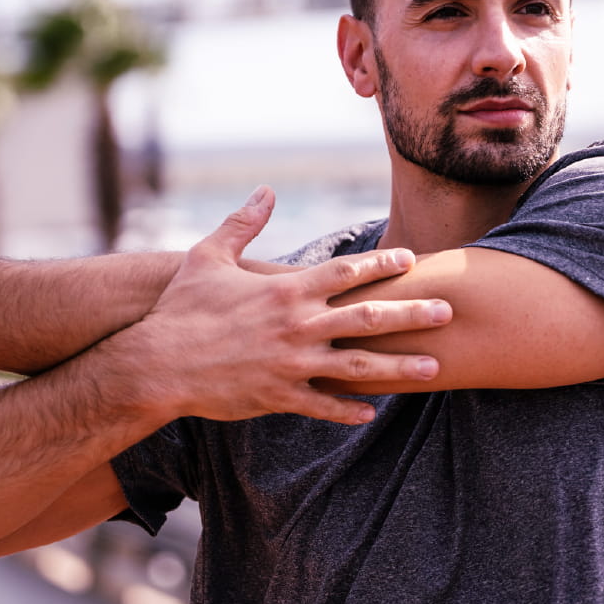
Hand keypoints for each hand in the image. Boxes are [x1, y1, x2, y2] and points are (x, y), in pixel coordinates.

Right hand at [113, 186, 451, 425]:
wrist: (155, 363)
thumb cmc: (180, 308)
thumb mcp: (207, 256)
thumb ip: (243, 223)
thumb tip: (265, 190)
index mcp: (285, 290)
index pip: (346, 272)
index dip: (382, 265)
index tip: (412, 261)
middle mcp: (297, 326)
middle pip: (368, 317)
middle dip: (412, 314)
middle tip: (448, 312)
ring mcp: (291, 364)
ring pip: (359, 367)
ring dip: (400, 367)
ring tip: (434, 368)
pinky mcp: (278, 396)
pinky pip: (323, 405)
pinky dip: (349, 409)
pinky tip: (373, 412)